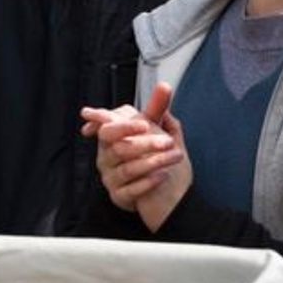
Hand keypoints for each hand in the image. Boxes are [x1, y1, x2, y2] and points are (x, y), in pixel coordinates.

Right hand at [81, 83, 191, 228]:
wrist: (167, 189)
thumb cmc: (156, 154)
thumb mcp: (159, 129)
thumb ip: (157, 107)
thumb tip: (164, 86)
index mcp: (113, 137)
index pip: (108, 128)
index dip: (123, 125)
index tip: (144, 124)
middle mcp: (107, 157)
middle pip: (118, 148)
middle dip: (144, 143)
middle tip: (168, 141)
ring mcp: (111, 177)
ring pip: (127, 169)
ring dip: (154, 161)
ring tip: (175, 155)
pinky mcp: (119, 196)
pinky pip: (131, 190)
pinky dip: (148, 182)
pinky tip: (162, 176)